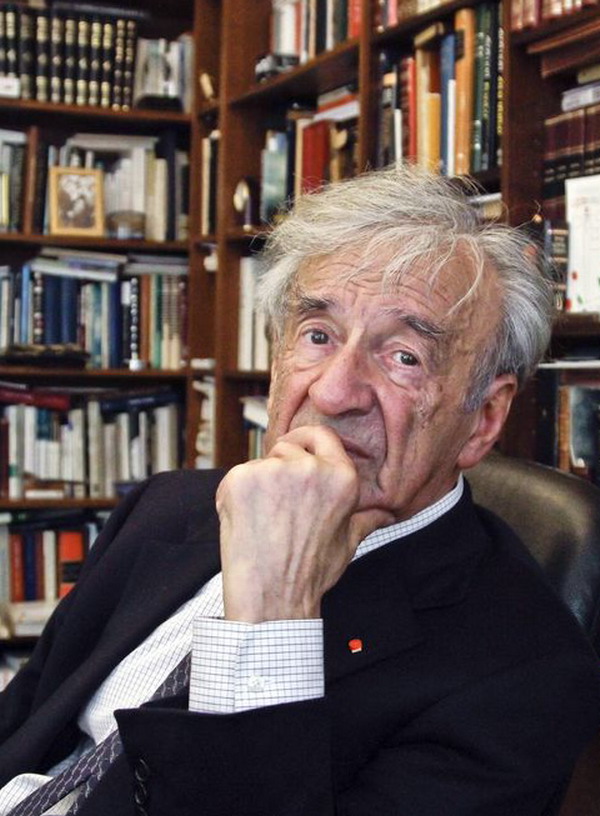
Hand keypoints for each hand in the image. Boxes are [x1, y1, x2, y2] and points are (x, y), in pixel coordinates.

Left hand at [216, 426, 393, 621]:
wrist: (271, 598)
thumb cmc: (309, 573)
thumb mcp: (347, 543)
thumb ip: (366, 519)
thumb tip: (386, 514)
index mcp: (341, 477)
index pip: (322, 436)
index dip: (306, 440)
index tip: (295, 447)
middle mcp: (309, 468)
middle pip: (286, 448)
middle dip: (279, 469)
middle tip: (278, 507)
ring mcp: (272, 471)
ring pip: (260, 463)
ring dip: (258, 484)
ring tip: (263, 521)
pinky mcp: (241, 479)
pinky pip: (236, 476)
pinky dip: (235, 495)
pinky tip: (245, 522)